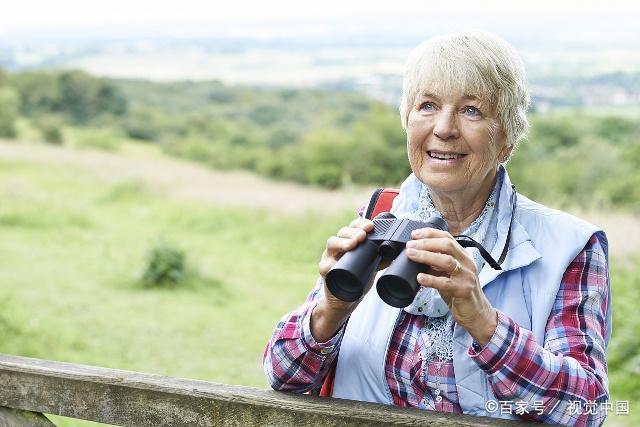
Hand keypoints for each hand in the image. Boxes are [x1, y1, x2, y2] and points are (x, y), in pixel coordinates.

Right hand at [311, 217, 374, 341]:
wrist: (345, 300)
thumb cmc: (358, 280)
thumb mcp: (371, 267)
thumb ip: (381, 258)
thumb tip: (396, 252)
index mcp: (350, 241)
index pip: (354, 227)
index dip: (361, 223)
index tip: (371, 226)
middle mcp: (338, 246)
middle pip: (343, 232)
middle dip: (353, 231)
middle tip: (363, 235)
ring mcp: (330, 257)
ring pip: (332, 243)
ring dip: (342, 242)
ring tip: (352, 244)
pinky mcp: (325, 271)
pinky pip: (325, 265)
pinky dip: (331, 262)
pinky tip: (336, 262)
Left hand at [405, 228, 497, 345]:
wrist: (476, 313)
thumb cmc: (459, 293)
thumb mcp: (448, 274)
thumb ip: (436, 265)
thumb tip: (416, 255)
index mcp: (463, 256)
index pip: (447, 238)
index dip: (430, 233)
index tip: (414, 234)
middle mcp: (467, 263)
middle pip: (447, 245)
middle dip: (426, 243)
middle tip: (410, 246)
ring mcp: (467, 276)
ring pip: (446, 261)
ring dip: (426, 256)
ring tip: (412, 255)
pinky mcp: (463, 290)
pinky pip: (445, 282)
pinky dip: (431, 279)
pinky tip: (420, 278)